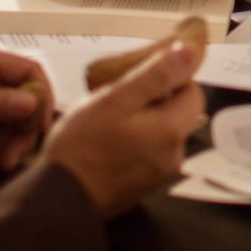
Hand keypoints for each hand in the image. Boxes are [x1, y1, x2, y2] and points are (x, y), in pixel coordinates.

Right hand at [42, 43, 206, 217]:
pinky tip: (108, 143)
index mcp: (172, 131)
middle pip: (179, 113)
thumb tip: (188, 52)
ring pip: (163, 132)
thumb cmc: (81, 148)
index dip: (171, 79)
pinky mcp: (144, 185)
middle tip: (119, 99)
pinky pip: (150, 152)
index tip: (141, 79)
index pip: (193, 91)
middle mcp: (174, 155)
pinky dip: (136, 142)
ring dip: (143, 121)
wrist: (58, 198)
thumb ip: (154, 75)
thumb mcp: (114, 100)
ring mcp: (159, 173)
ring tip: (108, 122)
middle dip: (155, 100)